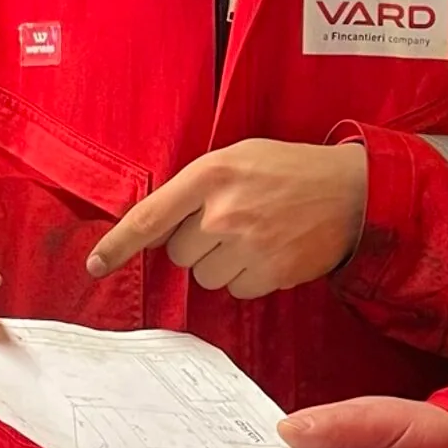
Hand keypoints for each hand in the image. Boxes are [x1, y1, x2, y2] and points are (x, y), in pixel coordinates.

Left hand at [87, 141, 367, 297]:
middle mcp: (224, 212)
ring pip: (206, 277)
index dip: (117, 245)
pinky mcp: (270, 272)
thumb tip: (159, 230)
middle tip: (232, 223)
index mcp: (211, 175)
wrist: (351, 192)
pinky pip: (236, 290)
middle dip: (198, 243)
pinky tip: (269, 252)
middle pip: (179, 254)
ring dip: (222, 263)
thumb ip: (196, 186)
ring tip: (255, 236)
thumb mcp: (239, 157)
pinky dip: (248, 277)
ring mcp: (248, 245)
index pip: (149, 218)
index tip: (96, 265)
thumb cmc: (290, 170)